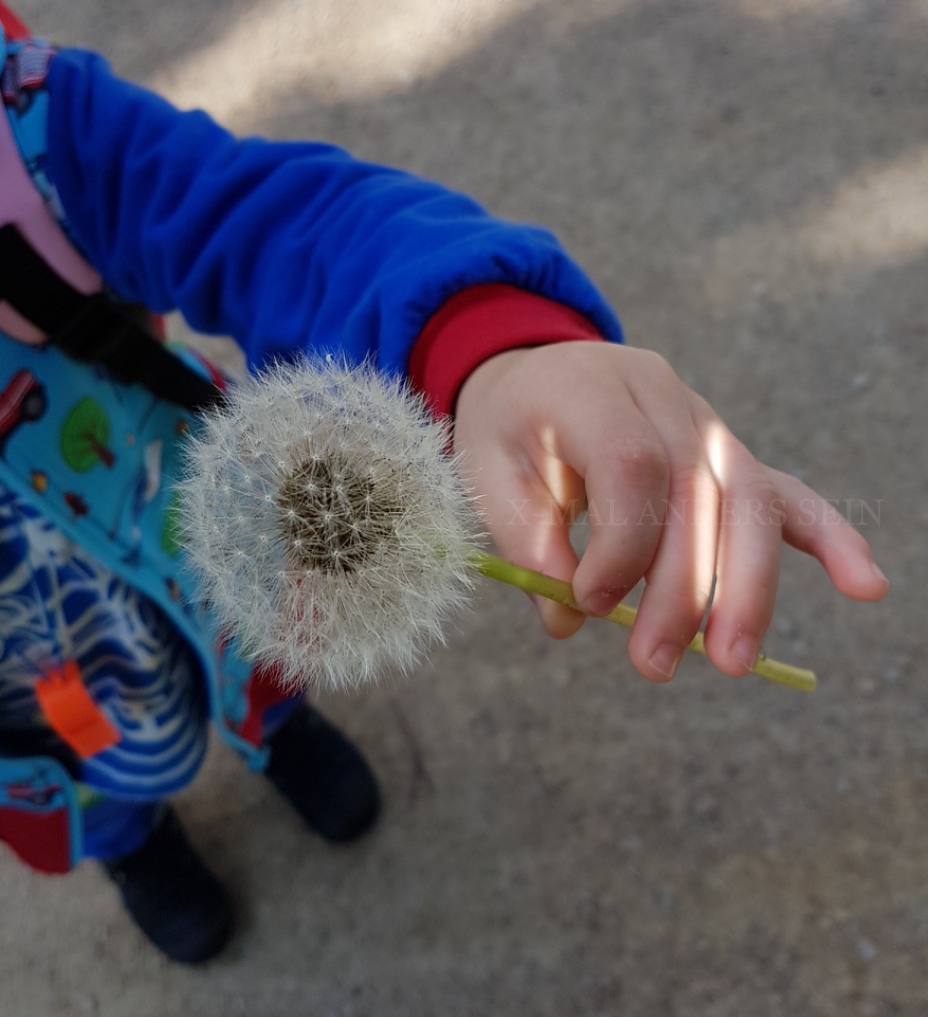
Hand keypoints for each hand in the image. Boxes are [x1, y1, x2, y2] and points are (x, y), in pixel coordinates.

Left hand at [452, 341, 888, 681]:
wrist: (537, 377)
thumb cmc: (508, 430)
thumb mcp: (487, 476)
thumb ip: (526, 541)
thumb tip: (570, 620)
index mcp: (591, 387)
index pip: (633, 465)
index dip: (621, 544)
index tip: (588, 602)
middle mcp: (660, 395)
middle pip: (698, 490)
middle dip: (684, 588)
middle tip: (654, 665)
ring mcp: (703, 420)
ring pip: (747, 500)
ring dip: (745, 586)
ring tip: (731, 661)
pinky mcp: (726, 452)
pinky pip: (782, 490)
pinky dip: (827, 537)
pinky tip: (862, 584)